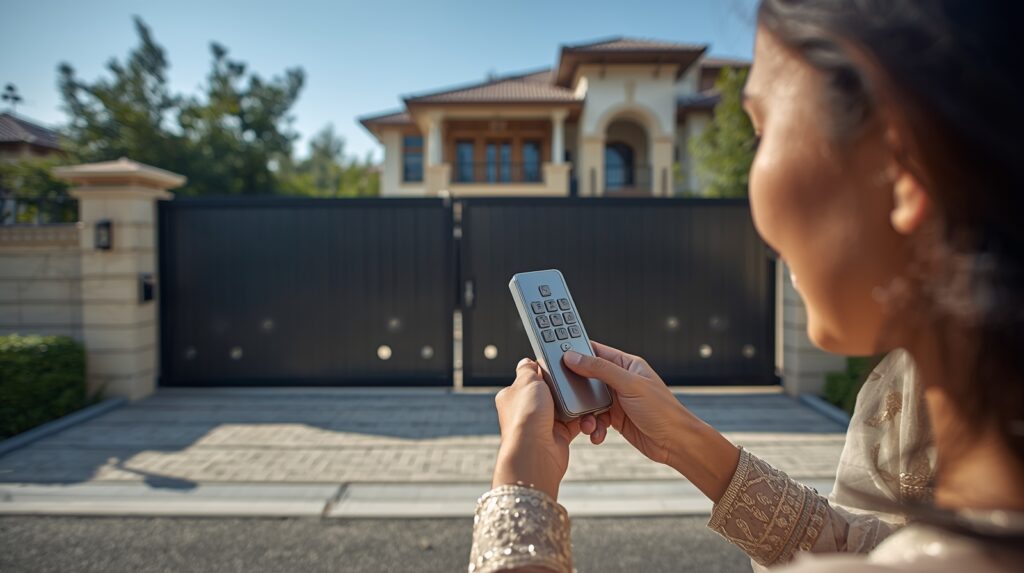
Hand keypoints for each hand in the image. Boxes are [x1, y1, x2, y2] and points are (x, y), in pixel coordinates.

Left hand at [491, 358, 582, 498]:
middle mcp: (527, 410)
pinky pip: (575, 422)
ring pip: (565, 407)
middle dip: (563, 387)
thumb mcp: (526, 381)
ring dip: (574, 404)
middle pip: (551, 391)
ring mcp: (542, 423)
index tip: (558, 365)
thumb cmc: (526, 416)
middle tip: (574, 381)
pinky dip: (582, 419)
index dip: (544, 370)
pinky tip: (585, 415)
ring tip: (580, 400)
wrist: (536, 450)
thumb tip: (526, 362)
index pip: (530, 377)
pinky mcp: (558, 435)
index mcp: (513, 394)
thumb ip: (527, 369)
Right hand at [563, 341, 740, 501]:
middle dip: (576, 388)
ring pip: (588, 401)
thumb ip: (600, 369)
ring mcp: (617, 399)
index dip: (576, 351)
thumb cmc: (662, 411)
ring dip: (584, 413)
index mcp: (627, 365)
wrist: (675, 443)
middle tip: (562, 393)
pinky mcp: (615, 418)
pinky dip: (593, 426)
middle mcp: (620, 380)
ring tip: (588, 422)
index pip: (596, 351)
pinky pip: (595, 418)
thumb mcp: (630, 385)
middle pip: (588, 377)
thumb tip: (574, 357)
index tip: (556, 354)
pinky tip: (597, 433)